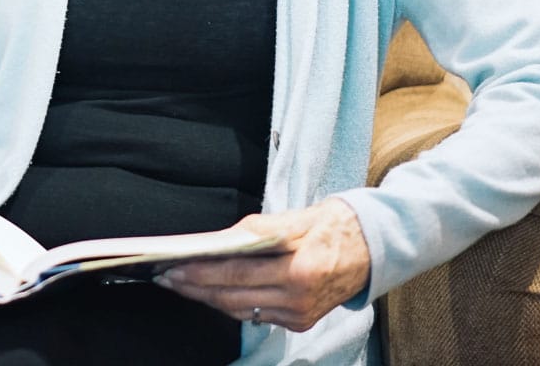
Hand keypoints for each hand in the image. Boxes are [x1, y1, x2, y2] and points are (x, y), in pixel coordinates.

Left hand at [154, 198, 370, 332]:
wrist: (373, 248)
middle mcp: (298, 299)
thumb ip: (257, 230)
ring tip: (181, 284)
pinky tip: (213, 291)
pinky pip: (257, 315)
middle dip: (195, 288)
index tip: (172, 269)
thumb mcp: (296, 219)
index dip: (199, 274)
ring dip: (209, 298)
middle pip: (232, 298)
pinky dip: (233, 303)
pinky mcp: (301, 322)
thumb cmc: (332, 226)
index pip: (235, 276)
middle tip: (165, 278)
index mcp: (298, 271)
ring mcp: (300, 315)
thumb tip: (219, 240)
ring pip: (241, 310)